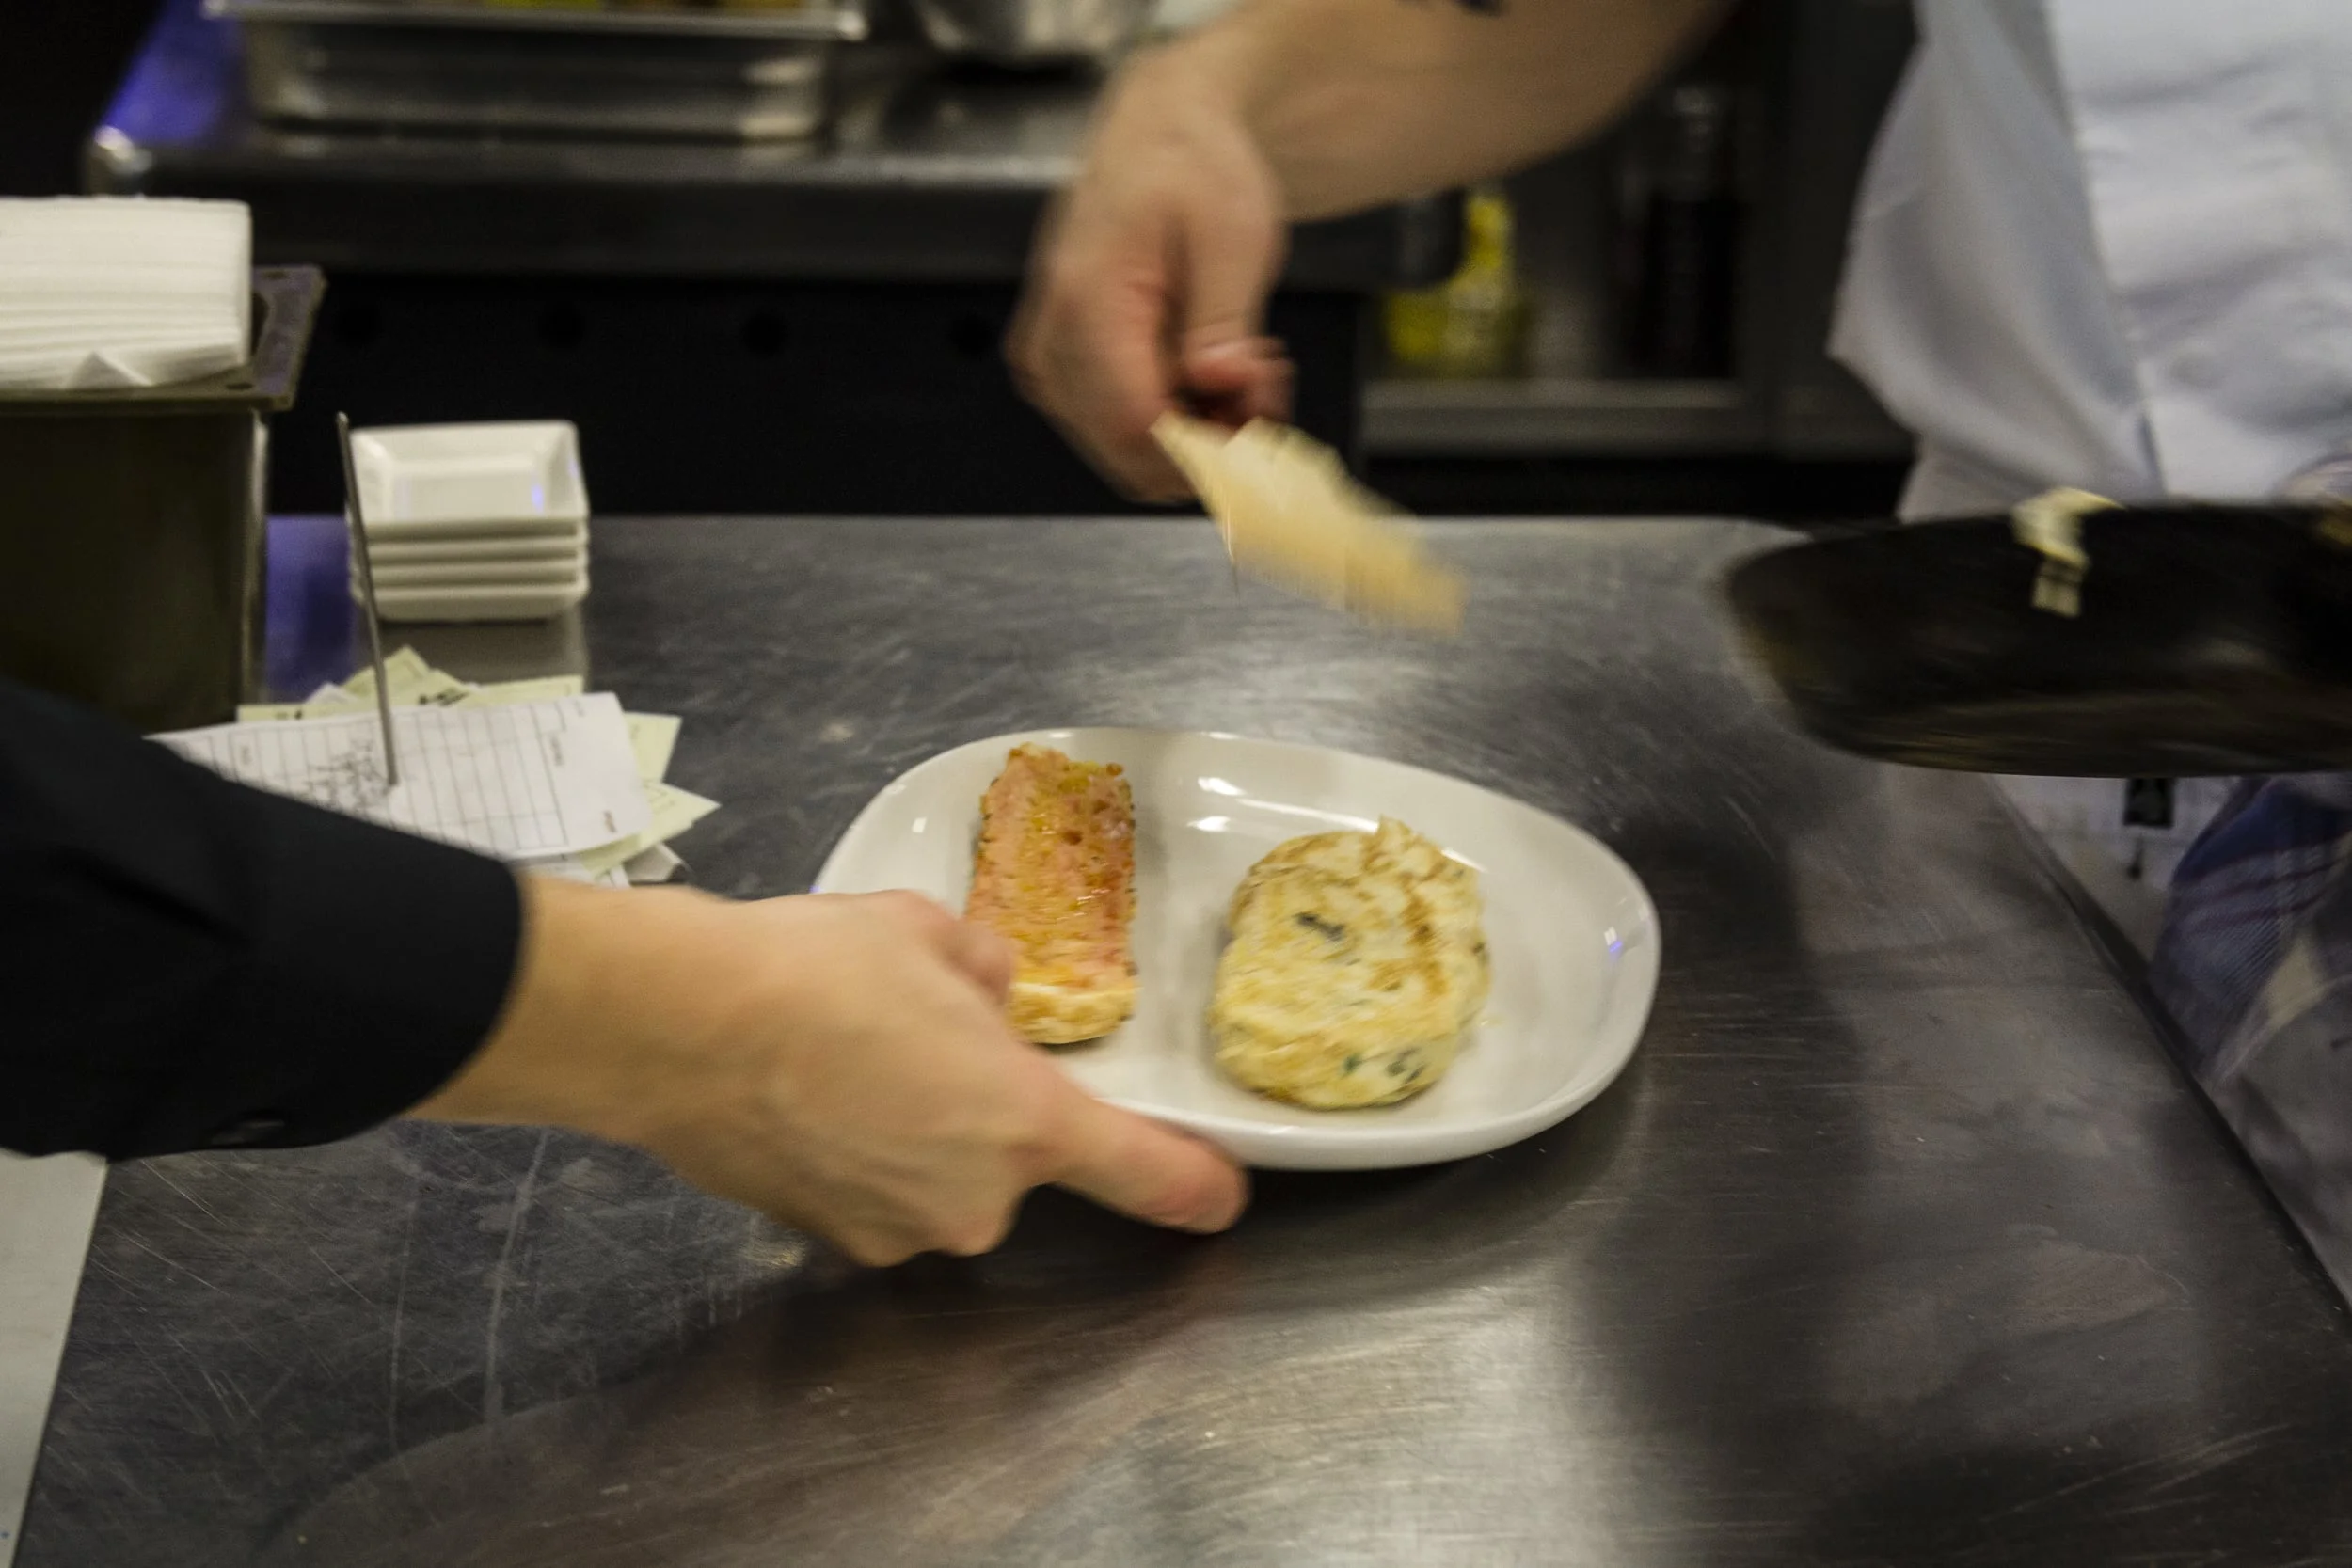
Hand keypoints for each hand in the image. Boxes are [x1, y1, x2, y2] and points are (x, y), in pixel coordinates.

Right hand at [412, 880, 1247, 1265]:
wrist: (678, 1025)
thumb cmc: (814, 969)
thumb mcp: (933, 933)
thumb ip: (988, 975)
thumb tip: (987, 994)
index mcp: (1027, 1121)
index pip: (1148, 1174)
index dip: (1194, 1185)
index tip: (1221, 1194)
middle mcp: (975, 1198)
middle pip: (1015, 1162)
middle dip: (987, 1109)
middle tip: (924, 1040)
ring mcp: (898, 1230)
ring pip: (939, 1179)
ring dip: (918, 1131)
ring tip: (851, 1058)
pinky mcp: (828, 1239)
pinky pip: (875, 1194)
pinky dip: (860, 1155)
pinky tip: (812, 1093)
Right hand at [1010, 44, 1293, 500]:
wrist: (1161, 134)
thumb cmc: (1192, 168)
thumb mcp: (1231, 232)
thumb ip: (1222, 319)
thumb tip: (1219, 385)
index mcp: (1084, 303)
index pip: (1135, 424)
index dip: (1205, 452)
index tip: (1263, 434)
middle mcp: (1051, 341)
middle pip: (1127, 452)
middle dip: (1208, 447)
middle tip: (1266, 392)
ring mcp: (1050, 361)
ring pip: (1126, 453)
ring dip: (1197, 435)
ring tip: (1245, 370)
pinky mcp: (1063, 369)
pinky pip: (1119, 430)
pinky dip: (1177, 420)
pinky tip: (1212, 372)